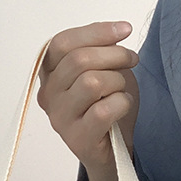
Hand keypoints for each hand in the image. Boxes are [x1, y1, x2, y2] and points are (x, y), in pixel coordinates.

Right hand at [38, 22, 138, 180]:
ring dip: (117, 81)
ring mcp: (60, 119)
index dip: (95, 32)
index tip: (125, 30)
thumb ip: (99, 50)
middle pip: (79, 60)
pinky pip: (103, 110)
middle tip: (132, 61)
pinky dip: (122, 103)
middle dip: (114, 55)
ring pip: (91, 82)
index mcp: (49, 76)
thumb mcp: (102, 69)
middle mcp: (48, 97)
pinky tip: (123, 107)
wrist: (114, 149)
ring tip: (122, 90)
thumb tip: (118, 31)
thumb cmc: (107, 106)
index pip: (62, 43)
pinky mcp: (78, 139)